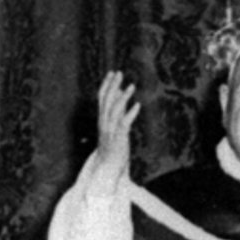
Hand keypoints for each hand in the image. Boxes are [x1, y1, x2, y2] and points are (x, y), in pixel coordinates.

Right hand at [93, 70, 139, 190]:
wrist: (107, 167)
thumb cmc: (113, 145)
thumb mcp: (114, 123)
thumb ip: (117, 108)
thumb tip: (120, 92)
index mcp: (102, 119)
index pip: (101, 99)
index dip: (106, 85)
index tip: (112, 73)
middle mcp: (104, 123)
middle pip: (106, 101)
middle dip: (112, 86)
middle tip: (119, 73)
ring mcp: (110, 131)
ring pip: (114, 111)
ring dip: (122, 98)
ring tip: (131, 86)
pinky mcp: (118, 138)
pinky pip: (123, 124)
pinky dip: (130, 114)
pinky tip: (137, 105)